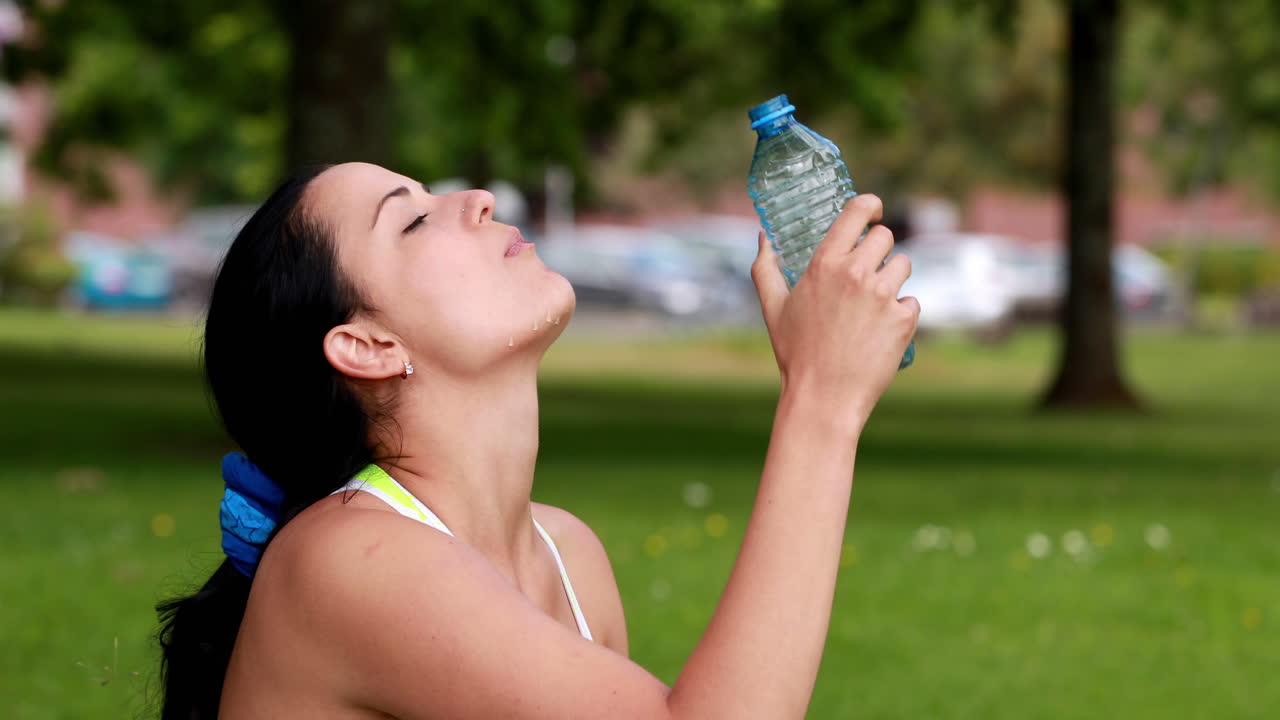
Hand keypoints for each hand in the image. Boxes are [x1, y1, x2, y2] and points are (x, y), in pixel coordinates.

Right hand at [751, 194, 919, 432]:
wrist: (824, 396)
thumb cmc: (795, 352)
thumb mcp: (772, 307)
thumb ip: (764, 268)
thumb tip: (762, 237)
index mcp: (825, 263)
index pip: (858, 211)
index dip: (871, 204)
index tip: (875, 209)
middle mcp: (857, 273)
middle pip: (885, 236)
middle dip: (878, 251)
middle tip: (865, 275)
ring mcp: (884, 295)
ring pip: (904, 265)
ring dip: (892, 279)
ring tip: (873, 305)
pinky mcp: (904, 319)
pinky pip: (912, 301)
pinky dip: (901, 313)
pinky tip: (880, 331)